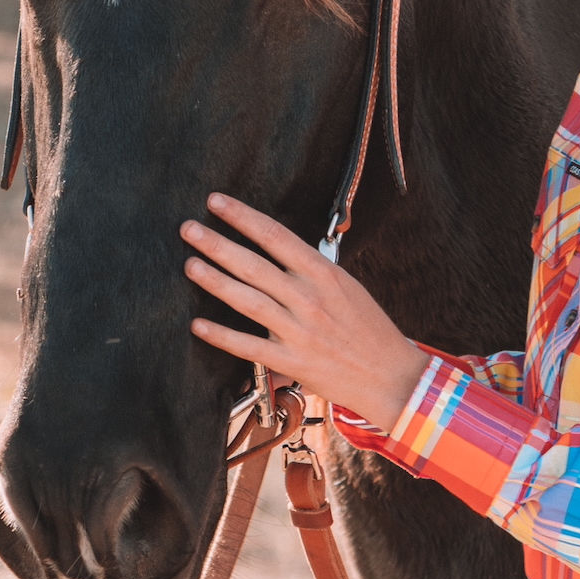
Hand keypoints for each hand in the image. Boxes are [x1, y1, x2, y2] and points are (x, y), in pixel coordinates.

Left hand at [183, 194, 427, 434]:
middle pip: (254, 265)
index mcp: (324, 274)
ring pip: (248, 300)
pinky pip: (248, 346)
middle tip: (188, 228)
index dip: (243, 217)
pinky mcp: (291, 362)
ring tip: (189, 264)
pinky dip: (221, 335)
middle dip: (217, 243)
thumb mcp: (347, 287)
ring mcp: (299, 331)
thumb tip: (277, 250)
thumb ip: (311, 271)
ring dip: (215, 281)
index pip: (276, 236)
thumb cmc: (369, 329)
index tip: (217, 202)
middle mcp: (309, 298)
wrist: (391, 375)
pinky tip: (198, 324)